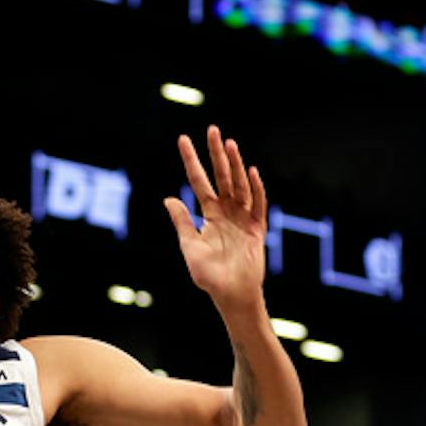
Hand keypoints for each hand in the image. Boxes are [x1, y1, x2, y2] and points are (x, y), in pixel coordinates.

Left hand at [163, 125, 268, 310]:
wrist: (232, 295)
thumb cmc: (209, 276)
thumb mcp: (190, 247)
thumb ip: (182, 222)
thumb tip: (168, 199)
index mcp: (210, 215)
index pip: (199, 182)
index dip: (191, 161)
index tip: (183, 140)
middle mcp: (227, 213)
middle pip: (221, 177)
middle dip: (216, 154)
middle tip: (212, 129)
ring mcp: (243, 219)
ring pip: (239, 186)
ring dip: (235, 165)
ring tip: (229, 144)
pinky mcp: (257, 229)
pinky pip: (257, 205)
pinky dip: (255, 189)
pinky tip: (250, 172)